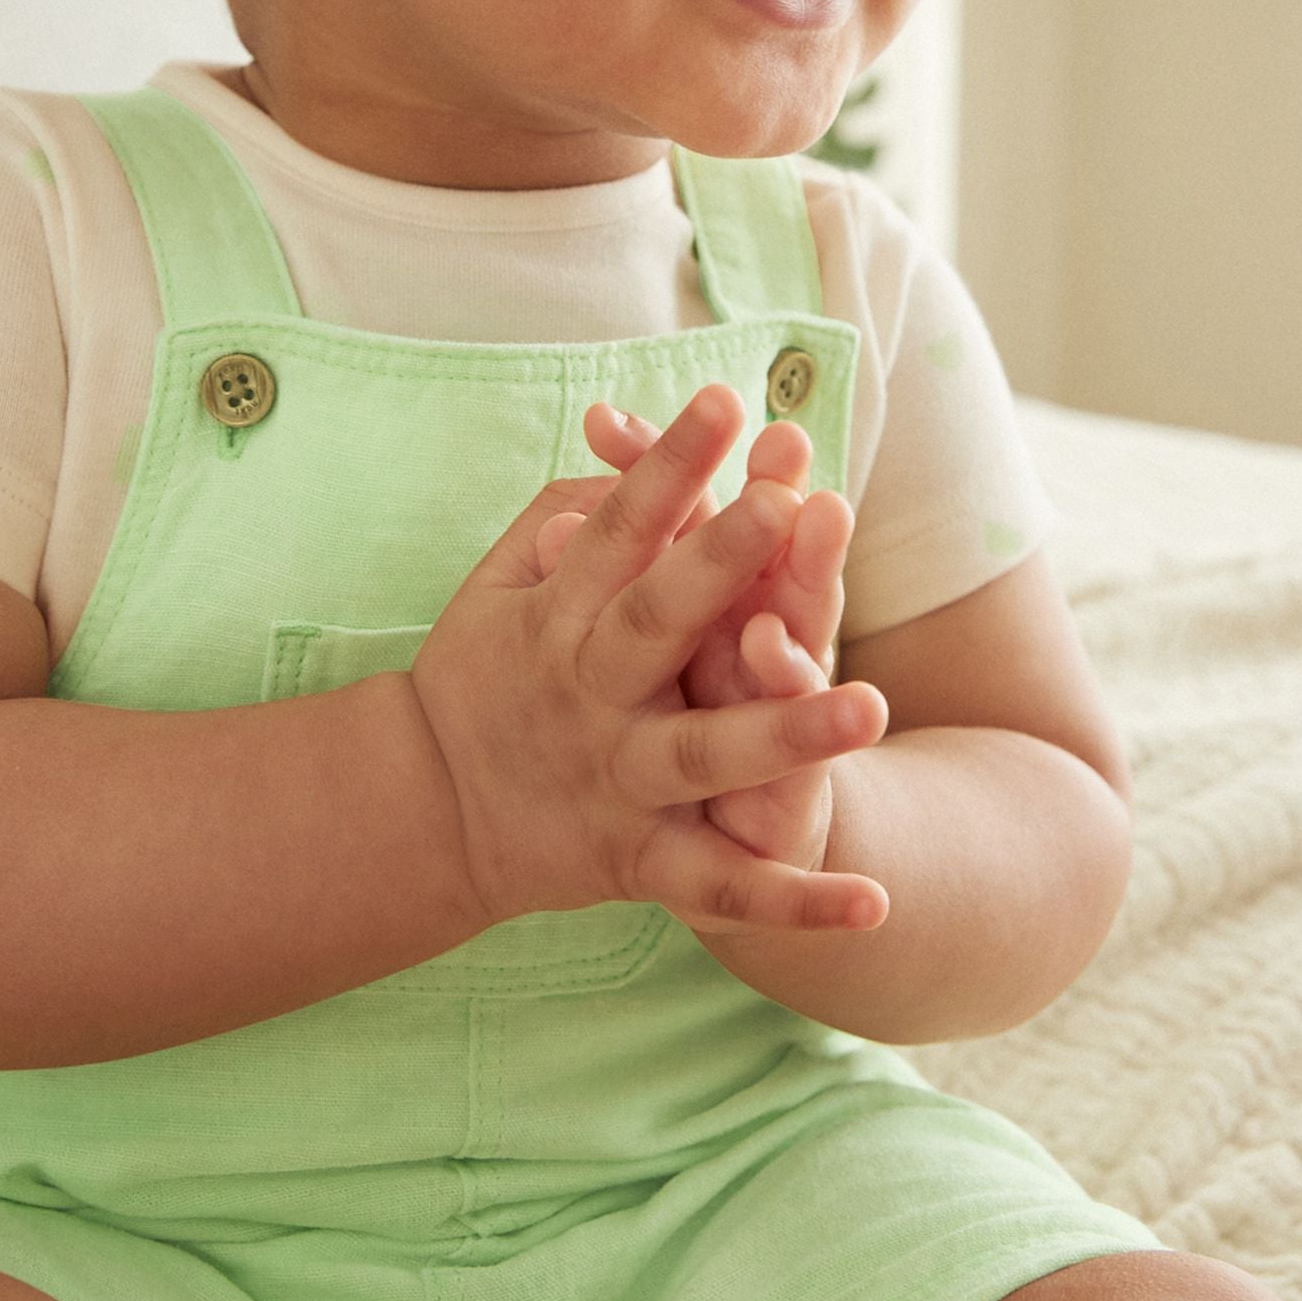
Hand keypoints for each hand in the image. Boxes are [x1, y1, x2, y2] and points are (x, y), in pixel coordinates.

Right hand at [407, 383, 888, 937]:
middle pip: (657, 622)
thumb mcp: (500, 582)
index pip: (619, 527)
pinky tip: (876, 900)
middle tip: (792, 502)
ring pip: (704, 755)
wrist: (425, 814)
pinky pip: (722, 889)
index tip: (726, 397)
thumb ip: (567, 517)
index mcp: (558, 617)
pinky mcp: (640, 864)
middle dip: (722, 562)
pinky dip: (794, 902)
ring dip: (787, 734)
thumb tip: (636, 460)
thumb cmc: (486, 671)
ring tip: (871, 705)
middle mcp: (588, 696)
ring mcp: (616, 782)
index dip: (670, 462)